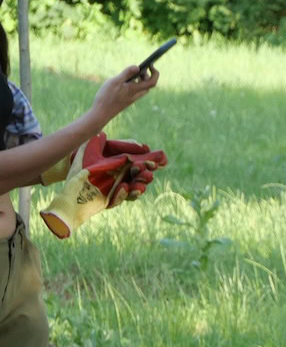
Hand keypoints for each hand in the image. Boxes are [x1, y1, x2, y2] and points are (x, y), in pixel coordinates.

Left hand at [38, 134, 167, 239]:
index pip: (144, 166)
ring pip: (133, 193)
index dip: (153, 164)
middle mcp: (123, 178)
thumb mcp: (104, 146)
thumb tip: (144, 147)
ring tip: (140, 185)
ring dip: (138, 189)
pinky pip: (116, 200)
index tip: (161, 162)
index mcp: (125, 165)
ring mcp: (114, 189)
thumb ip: (124, 145)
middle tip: (148, 173)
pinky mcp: (105, 199)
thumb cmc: (83, 153)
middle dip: (146, 177)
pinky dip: (121, 195)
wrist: (62, 164)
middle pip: (141, 180)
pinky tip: (124, 187)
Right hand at [90, 66, 156, 121]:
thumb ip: (126, 74)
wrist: (102, 112)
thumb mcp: (115, 82)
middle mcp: (136, 95)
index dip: (155, 73)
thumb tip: (137, 67)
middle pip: (147, 84)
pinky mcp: (127, 100)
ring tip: (128, 73)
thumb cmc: (107, 97)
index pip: (152, 82)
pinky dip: (133, 83)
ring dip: (139, 79)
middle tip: (138, 68)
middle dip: (146, 75)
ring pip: (141, 87)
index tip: (150, 64)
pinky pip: (134, 90)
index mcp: (135, 90)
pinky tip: (123, 81)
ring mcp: (131, 98)